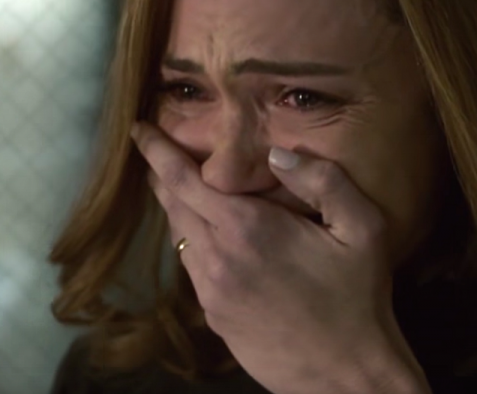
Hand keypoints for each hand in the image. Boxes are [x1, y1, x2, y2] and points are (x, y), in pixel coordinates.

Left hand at [131, 122, 430, 393]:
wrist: (344, 376)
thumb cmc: (356, 301)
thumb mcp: (362, 231)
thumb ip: (323, 181)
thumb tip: (278, 152)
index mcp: (246, 227)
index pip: (182, 178)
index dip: (155, 150)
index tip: (137, 131)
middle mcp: (216, 255)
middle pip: (171, 203)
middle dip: (160, 173)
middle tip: (156, 151)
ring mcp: (209, 289)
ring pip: (179, 234)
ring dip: (177, 208)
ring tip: (184, 189)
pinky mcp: (211, 314)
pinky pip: (192, 265)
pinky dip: (192, 240)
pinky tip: (211, 237)